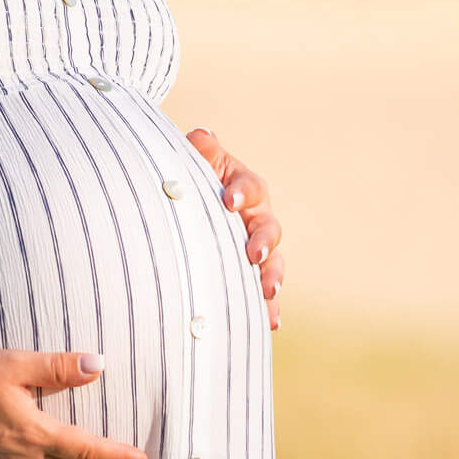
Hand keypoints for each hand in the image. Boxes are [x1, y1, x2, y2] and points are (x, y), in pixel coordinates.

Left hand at [185, 126, 283, 331]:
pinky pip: (265, 290)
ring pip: (273, 262)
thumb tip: (201, 137)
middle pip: (269, 228)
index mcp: (244, 187)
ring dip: (273, 277)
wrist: (185, 209)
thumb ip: (199, 152)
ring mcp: (257, 248)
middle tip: (254, 255)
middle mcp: (257, 217)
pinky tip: (271, 321)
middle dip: (264, 242)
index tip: (228, 201)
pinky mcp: (252, 274)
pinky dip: (269, 305)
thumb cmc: (190, 183)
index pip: (250, 187)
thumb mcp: (192, 164)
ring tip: (268, 292)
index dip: (242, 192)